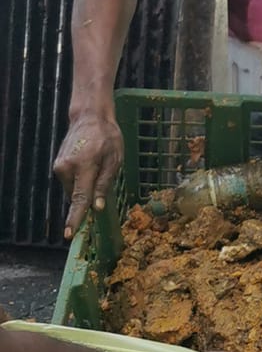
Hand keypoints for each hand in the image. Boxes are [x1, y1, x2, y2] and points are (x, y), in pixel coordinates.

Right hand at [55, 110, 124, 239]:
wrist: (89, 118)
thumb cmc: (107, 137)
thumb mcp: (114, 160)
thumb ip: (104, 184)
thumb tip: (97, 207)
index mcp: (83, 166)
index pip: (80, 198)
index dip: (76, 218)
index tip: (69, 234)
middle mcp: (65, 168)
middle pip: (77, 196)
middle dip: (89, 197)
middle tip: (103, 175)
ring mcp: (59, 167)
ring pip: (74, 190)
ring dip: (84, 187)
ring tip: (96, 165)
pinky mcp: (57, 166)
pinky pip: (70, 182)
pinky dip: (80, 180)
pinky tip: (88, 165)